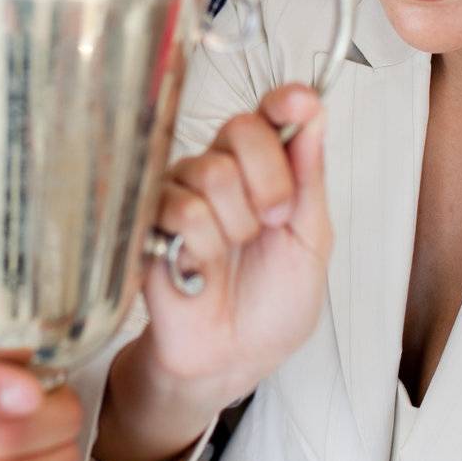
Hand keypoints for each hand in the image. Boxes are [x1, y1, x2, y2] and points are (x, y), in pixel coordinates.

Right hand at [96, 84, 329, 460]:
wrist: (232, 358)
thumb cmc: (271, 305)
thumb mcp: (310, 242)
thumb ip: (309, 177)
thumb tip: (314, 114)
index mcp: (262, 169)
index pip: (268, 113)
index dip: (284, 101)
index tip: (298, 103)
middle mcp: (218, 171)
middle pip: (241, 130)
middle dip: (270, 181)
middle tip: (273, 222)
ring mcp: (180, 192)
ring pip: (211, 173)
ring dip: (235, 227)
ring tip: (230, 257)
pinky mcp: (147, 221)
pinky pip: (181, 210)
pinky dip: (203, 247)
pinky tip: (200, 268)